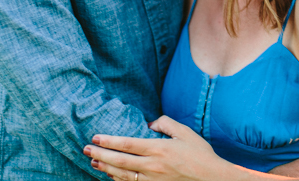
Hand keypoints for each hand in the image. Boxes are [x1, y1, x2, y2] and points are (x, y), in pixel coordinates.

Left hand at [84, 115, 229, 180]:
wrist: (212, 179)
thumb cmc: (200, 154)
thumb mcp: (185, 132)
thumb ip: (165, 123)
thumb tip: (150, 124)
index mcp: (159, 149)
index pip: (127, 144)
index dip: (109, 141)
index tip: (96, 137)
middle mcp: (152, 166)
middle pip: (119, 161)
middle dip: (100, 154)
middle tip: (86, 149)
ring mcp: (152, 180)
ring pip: (122, 176)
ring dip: (105, 168)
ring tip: (94, 161)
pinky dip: (118, 180)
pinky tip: (111, 175)